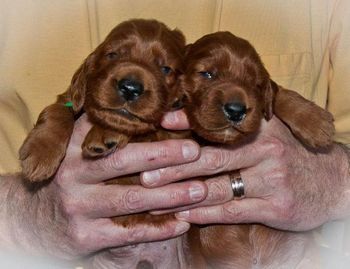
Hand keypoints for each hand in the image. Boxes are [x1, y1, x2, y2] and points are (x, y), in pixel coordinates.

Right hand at [2, 114, 206, 258]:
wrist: (32, 219)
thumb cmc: (68, 178)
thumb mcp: (75, 150)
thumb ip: (100, 130)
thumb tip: (146, 110)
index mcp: (74, 146)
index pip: (111, 129)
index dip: (146, 124)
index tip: (177, 122)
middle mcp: (73, 173)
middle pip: (125, 161)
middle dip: (164, 155)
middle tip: (195, 152)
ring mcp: (78, 206)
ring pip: (132, 198)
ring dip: (170, 194)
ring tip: (200, 189)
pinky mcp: (85, 236)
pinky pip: (129, 232)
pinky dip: (158, 229)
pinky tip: (182, 223)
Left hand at [142, 110, 349, 230]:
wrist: (334, 180)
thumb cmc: (292, 154)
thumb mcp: (270, 132)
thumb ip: (239, 128)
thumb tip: (197, 123)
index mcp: (262, 128)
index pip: (218, 125)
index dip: (188, 123)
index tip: (161, 124)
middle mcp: (267, 150)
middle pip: (211, 159)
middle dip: (174, 167)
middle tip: (145, 172)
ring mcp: (272, 180)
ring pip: (217, 187)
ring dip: (182, 194)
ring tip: (154, 197)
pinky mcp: (276, 207)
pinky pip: (232, 210)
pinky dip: (205, 213)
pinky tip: (184, 214)